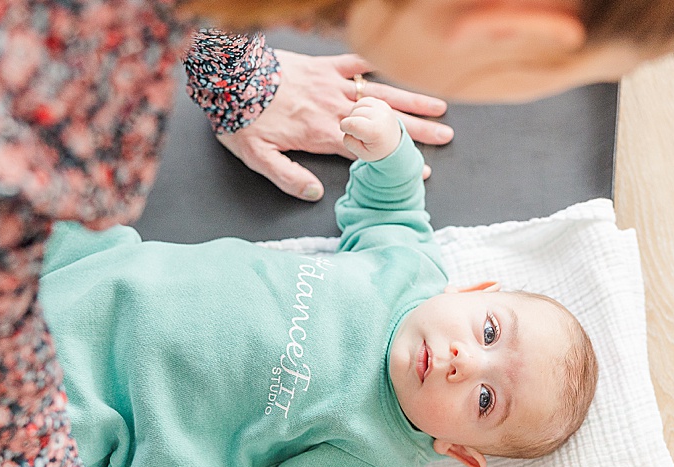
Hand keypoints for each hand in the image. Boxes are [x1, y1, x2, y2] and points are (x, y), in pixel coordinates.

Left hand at [218, 49, 451, 200]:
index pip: (368, 151)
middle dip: (418, 130)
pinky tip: (395, 68)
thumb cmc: (240, 118)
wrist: (227, 75)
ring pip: (378, 94)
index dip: (396, 162)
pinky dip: (375, 66)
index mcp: (322, 135)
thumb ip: (287, 177)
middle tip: (446, 136)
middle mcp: (334, 109)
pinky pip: (354, 64)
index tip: (421, 171)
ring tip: (438, 105)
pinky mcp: (321, 66)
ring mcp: (330, 85)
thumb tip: (314, 196)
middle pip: (384, 121)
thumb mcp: (256, 157)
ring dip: (410, 100)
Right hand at [340, 98, 402, 161]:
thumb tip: (346, 124)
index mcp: (376, 131)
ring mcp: (382, 108)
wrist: (393, 144)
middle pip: (353, 114)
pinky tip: (365, 118)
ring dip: (355, 115)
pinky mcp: (381, 103)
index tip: (348, 133)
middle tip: (361, 133)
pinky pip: (362, 102)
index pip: (351, 123)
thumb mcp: (361, 153)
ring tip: (363, 126)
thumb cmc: (376, 150)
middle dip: (351, 123)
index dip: (345, 128)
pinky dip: (360, 109)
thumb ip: (349, 141)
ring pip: (357, 106)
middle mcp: (381, 116)